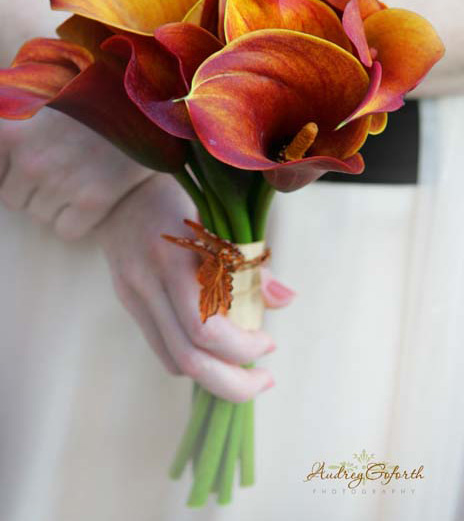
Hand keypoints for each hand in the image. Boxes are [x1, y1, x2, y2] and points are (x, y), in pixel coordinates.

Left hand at [0, 108, 152, 239]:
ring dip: (57, 204)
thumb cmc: (89, 96)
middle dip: (33, 190)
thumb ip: (12, 120)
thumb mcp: (39, 93)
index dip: (11, 171)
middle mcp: (30, 160)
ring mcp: (61, 183)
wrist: (143, 105)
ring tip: (80, 176)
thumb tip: (5, 145)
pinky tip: (94, 194)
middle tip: (61, 168)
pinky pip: (67, 230)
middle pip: (14, 199)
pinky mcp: (92, 201)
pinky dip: (79, 220)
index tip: (32, 160)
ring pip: (41, 216)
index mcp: (9, 131)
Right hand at [96, 172, 293, 401]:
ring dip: (215, 377)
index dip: (242, 347)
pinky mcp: (128, 302)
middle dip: (233, 384)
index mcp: (173, 259)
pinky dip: (194, 357)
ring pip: (173, 360)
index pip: (205, 329)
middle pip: (188, 359)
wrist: (119, 189)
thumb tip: (285, 300)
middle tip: (265, 380)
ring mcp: (133, 296)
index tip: (269, 342)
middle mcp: (147, 284)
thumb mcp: (217, 218)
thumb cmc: (178, 196)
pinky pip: (162, 347)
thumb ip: (248, 262)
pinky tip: (215, 345)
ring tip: (245, 367)